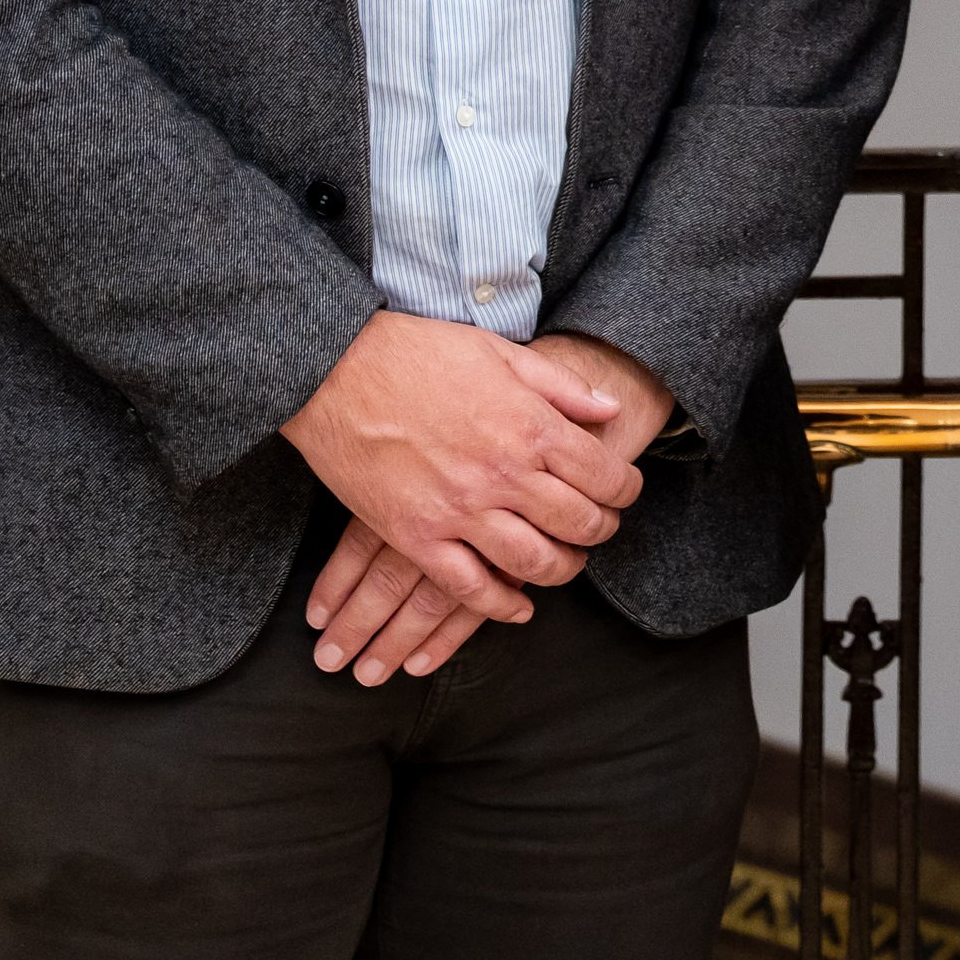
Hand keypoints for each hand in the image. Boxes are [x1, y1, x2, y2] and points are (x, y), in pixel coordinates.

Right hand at [303, 330, 677, 683]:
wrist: (335, 369)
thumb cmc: (417, 352)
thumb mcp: (500, 353)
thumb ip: (561, 386)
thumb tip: (611, 409)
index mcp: (530, 426)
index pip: (604, 475)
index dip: (624, 490)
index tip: (624, 493)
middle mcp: (504, 474)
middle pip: (578, 523)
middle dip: (600, 531)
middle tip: (601, 529)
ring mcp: (460, 510)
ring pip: (532, 563)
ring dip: (561, 571)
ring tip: (566, 565)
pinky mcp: (417, 536)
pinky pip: (469, 588)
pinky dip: (500, 605)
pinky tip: (517, 606)